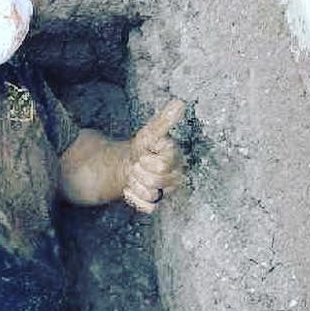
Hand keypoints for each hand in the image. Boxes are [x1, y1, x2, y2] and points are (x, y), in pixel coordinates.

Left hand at [122, 99, 185, 213]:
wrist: (129, 164)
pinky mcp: (158, 203)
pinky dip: (135, 198)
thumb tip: (180, 102)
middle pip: (155, 181)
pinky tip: (131, 189)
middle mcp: (177, 175)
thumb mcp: (150, 133)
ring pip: (151, 194)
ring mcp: (168, 191)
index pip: (162, 165)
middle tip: (138, 165)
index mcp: (176, 158)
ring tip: (136, 176)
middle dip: (140, 172)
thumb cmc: (143, 148)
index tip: (145, 153)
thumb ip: (164, 121)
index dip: (147, 160)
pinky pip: (148, 208)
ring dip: (136, 184)